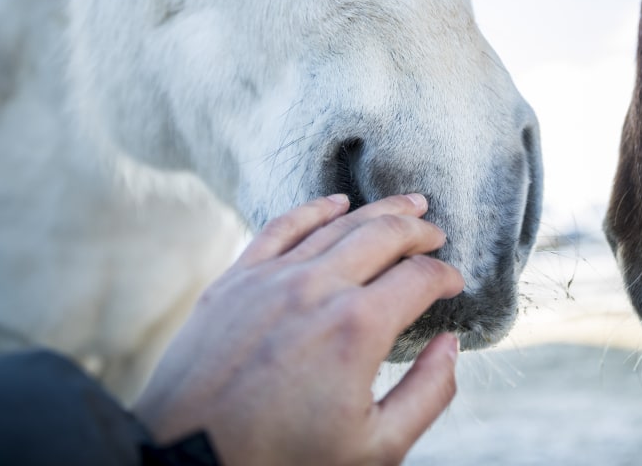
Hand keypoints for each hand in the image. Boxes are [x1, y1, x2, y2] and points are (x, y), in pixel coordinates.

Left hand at [133, 193, 464, 465]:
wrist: (187, 465)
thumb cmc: (284, 462)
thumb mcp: (376, 449)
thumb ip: (428, 393)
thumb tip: (450, 344)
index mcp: (357, 328)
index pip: (420, 277)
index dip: (446, 275)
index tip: (454, 284)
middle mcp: (316, 288)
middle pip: (384, 235)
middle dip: (419, 230)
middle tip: (437, 232)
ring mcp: (271, 278)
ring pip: (338, 223)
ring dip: (379, 211)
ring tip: (407, 205)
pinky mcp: (234, 281)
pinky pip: (282, 227)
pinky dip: (315, 209)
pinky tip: (337, 202)